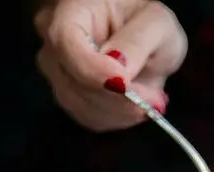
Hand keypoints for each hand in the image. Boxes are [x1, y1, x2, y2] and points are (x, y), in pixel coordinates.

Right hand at [35, 0, 186, 130]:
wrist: (147, 42)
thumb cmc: (149, 23)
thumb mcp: (157, 24)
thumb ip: (137, 42)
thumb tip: (118, 73)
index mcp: (73, 9)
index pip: (64, 41)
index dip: (93, 69)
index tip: (125, 85)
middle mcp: (56, 41)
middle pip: (72, 79)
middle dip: (116, 96)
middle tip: (153, 97)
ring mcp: (59, 72)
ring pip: (80, 105)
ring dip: (120, 110)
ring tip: (149, 98)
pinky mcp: (71, 98)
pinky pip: (90, 118)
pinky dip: (118, 118)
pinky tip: (136, 106)